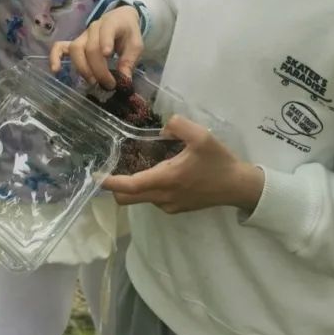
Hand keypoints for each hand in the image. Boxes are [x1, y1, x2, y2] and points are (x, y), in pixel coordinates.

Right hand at [50, 6, 142, 87]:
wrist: (120, 19)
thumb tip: (124, 80)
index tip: (108, 55)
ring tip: (93, 82)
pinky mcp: (74, 43)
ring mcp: (82, 36)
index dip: (105, 42)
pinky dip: (55, 57)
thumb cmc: (128, 33)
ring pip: (75, 50)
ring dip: (83, 68)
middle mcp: (94, 28)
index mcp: (111, 23)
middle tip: (108, 84)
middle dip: (98, 69)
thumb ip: (130, 60)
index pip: (106, 31)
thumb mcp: (136, 44)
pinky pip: (60, 47)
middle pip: (90, 47)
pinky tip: (56, 70)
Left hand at [103, 115, 264, 215]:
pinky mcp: (177, 209)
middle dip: (115, 187)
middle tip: (112, 168)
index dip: (111, 183)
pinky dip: (148, 189)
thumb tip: (163, 129)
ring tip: (142, 163)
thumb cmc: (218, 162)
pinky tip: (160, 172)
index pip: (130, 186)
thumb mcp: (201, 136)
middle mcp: (164, 197)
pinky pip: (153, 200)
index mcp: (166, 179)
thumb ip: (178, 125)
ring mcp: (170, 206)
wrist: (237, 186)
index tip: (96, 177)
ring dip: (134, 186)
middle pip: (128, 198)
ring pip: (140, 199)